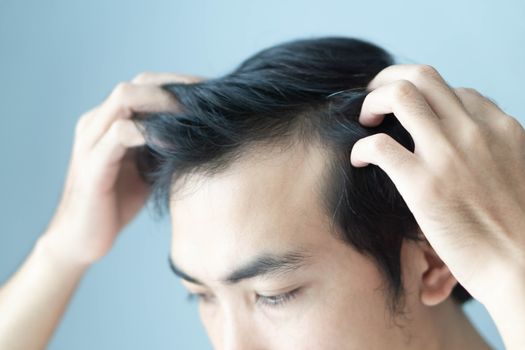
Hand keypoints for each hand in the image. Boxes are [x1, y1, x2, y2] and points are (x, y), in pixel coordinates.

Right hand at [40, 72, 202, 264]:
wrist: (82, 239)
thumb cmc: (118, 201)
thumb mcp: (147, 166)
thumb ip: (164, 144)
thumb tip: (203, 130)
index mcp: (110, 119)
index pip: (147, 85)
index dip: (180, 84)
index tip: (214, 92)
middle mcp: (97, 121)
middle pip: (138, 83)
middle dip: (177, 87)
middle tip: (210, 99)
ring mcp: (91, 139)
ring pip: (125, 97)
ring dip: (164, 102)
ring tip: (195, 114)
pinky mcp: (92, 164)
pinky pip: (119, 134)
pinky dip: (149, 132)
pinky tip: (174, 143)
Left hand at [350, 64, 524, 305]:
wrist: (523, 267)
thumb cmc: (518, 230)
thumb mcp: (517, 171)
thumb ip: (493, 149)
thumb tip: (466, 146)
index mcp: (500, 127)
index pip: (455, 91)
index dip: (426, 97)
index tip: (409, 113)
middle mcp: (474, 131)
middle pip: (423, 76)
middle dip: (390, 79)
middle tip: (373, 97)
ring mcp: (447, 154)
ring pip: (399, 95)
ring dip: (373, 100)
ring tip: (364, 119)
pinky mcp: (422, 185)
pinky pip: (379, 145)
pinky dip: (362, 147)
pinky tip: (360, 160)